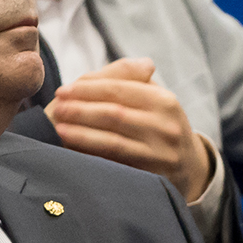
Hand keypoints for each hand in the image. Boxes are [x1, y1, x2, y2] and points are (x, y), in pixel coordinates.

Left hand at [46, 57, 213, 201]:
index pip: (119, 89)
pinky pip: (115, 164)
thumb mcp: (150, 98)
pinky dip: (91, 155)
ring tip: (58, 128)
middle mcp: (165, 126)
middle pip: (114, 113)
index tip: (61, 91)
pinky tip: (72, 151)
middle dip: (80, 110)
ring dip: (81, 134)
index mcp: (164, 100)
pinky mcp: (152, 175)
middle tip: (57, 108)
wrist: (186, 165)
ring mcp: (160, 153)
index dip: (87, 89)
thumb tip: (125, 68)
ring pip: (113, 140)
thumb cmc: (156, 124)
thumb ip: (128, 80)